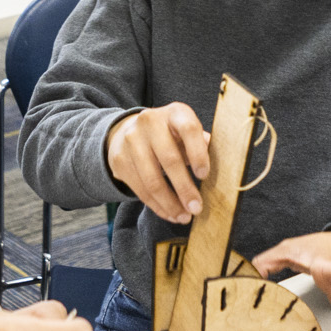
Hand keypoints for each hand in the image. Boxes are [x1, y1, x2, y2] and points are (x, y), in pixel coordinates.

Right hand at [106, 104, 210, 221]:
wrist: (131, 130)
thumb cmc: (171, 135)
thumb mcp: (187, 132)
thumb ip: (201, 145)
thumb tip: (210, 168)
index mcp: (175, 113)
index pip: (189, 129)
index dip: (198, 154)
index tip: (204, 176)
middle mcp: (150, 122)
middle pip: (169, 159)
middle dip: (185, 189)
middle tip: (197, 208)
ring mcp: (131, 140)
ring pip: (152, 180)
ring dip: (170, 203)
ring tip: (184, 217)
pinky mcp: (119, 160)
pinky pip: (140, 189)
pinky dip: (157, 206)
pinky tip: (169, 214)